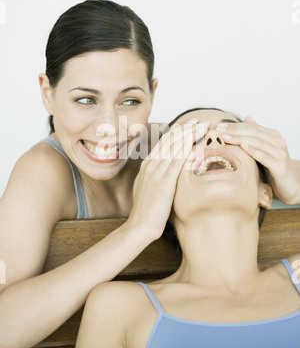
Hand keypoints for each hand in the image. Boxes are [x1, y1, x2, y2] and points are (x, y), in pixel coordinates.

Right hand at [128, 120, 208, 240]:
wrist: (139, 226)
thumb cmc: (147, 209)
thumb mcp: (151, 186)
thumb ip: (159, 174)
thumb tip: (170, 167)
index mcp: (148, 164)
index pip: (165, 141)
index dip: (180, 130)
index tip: (193, 123)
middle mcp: (151, 165)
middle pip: (171, 140)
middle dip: (188, 128)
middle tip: (202, 120)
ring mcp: (156, 173)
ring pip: (174, 148)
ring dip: (190, 135)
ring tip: (203, 127)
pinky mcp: (163, 184)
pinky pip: (175, 163)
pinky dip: (185, 151)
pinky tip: (194, 143)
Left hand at [217, 116, 298, 204]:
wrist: (289, 185)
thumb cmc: (273, 167)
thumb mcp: (263, 150)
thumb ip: (256, 134)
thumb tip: (247, 117)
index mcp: (273, 136)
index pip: (252, 127)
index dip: (235, 126)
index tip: (220, 126)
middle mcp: (278, 142)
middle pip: (254, 132)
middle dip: (235, 131)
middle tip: (219, 130)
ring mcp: (280, 154)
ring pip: (258, 142)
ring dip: (239, 139)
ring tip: (226, 138)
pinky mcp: (280, 166)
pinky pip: (265, 157)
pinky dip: (253, 151)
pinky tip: (242, 147)